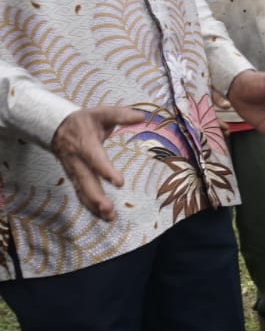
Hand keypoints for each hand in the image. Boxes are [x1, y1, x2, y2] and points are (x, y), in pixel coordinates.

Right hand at [50, 106, 144, 221]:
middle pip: (86, 181)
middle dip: (96, 197)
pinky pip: (80, 193)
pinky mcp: (74, 177)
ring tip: (109, 217)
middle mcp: (77, 160)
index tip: (119, 183)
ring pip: (82, 191)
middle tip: (109, 209)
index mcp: (85, 144)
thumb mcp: (101, 113)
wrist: (55, 126)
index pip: (95, 159)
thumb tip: (142, 116)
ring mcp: (74, 171)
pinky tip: (102, 216)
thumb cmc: (83, 121)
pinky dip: (89, 206)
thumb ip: (121, 114)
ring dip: (94, 205)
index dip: (105, 171)